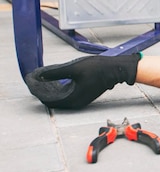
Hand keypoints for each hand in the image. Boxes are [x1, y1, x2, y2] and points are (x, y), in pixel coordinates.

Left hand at [24, 54, 140, 108]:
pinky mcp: (84, 95)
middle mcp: (75, 102)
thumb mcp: (74, 68)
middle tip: (35, 79)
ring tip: (43, 79)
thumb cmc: (98, 69)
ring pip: (60, 98)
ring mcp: (80, 100)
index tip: (31, 82)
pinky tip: (56, 81)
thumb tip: (40, 76)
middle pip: (53, 100)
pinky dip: (60, 89)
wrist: (116, 69)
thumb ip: (55, 73)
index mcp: (72, 99)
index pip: (48, 100)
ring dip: (51, 90)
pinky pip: (67, 95)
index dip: (38, 91)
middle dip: (43, 90)